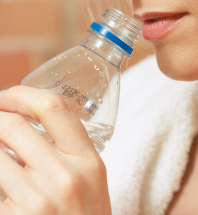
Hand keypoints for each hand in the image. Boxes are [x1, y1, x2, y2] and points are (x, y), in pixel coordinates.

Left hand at [0, 86, 111, 214]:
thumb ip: (67, 146)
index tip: (8, 95)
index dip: (23, 94)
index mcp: (87, 160)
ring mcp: (37, 201)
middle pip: (13, 125)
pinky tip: (1, 173)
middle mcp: (64, 177)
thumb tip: (22, 118)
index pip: (53, 108)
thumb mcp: (90, 177)